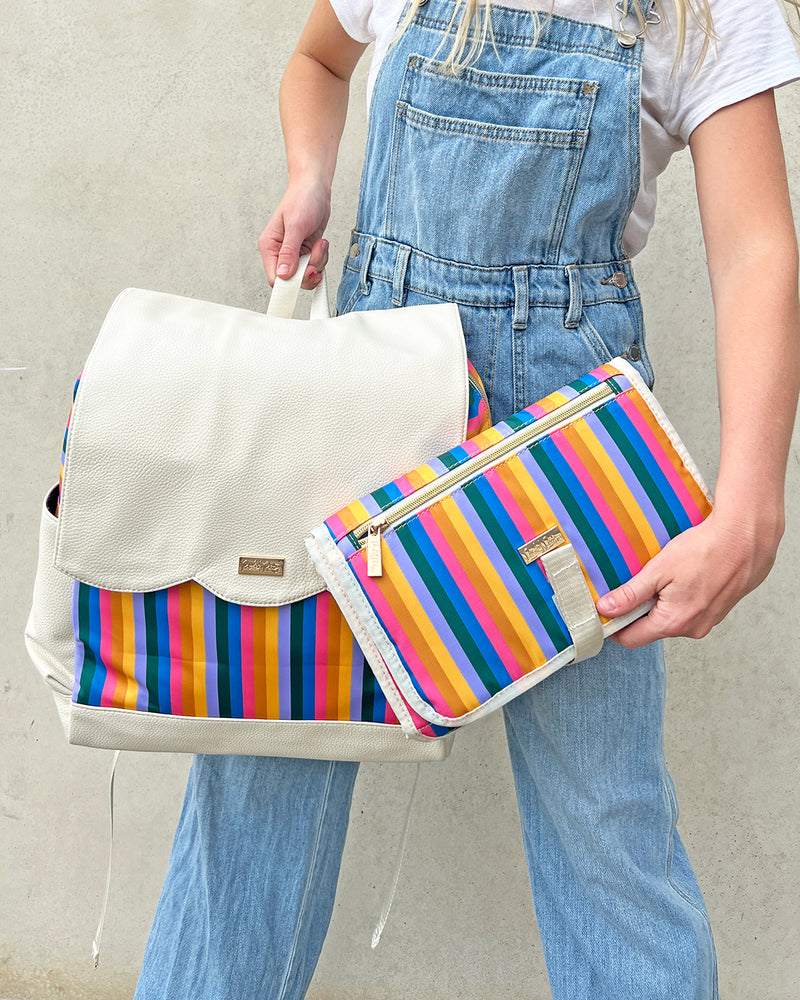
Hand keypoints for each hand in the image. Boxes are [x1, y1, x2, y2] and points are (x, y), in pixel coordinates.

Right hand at [258, 176, 330, 288]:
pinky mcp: (306, 252)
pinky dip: (322, 258)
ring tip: (319, 244)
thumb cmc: (302, 199)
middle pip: (293, 280)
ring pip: (306, 274)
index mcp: (270, 246)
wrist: (315, 187)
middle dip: (308, 270)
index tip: (304, 275)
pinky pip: (315, 266)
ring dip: (318, 262)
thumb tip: (283, 274)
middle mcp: (280, 253)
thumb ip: (289, 252)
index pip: (274, 278)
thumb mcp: (296, 225)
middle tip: (315, 256)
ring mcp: (294, 254)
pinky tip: (321, 243)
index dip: (289, 283)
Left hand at [595, 509, 782, 647]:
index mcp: (673, 623)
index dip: (614, 626)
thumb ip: (630, 594)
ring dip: (660, 603)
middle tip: (638, 582)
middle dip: (638, 610)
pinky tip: (683, 577)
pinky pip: (687, 612)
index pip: (631, 639)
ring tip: (666, 576)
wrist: (746, 538)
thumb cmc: (705, 550)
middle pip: (650, 629)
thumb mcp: (659, 570)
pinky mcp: (716, 612)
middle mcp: (692, 629)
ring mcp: (707, 622)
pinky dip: (679, 599)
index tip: (605, 610)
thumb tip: (606, 609)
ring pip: (670, 619)